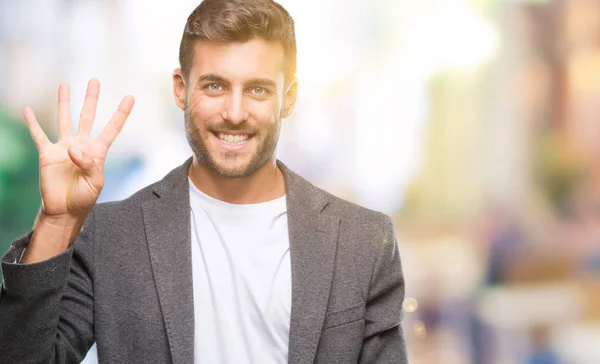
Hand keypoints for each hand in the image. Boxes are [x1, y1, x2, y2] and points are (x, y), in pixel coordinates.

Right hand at [24, 79, 134, 222]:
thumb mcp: (95, 183)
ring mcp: (64, 147)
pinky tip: (28, 109)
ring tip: (64, 84)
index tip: (130, 97)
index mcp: (98, 151)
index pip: (112, 128)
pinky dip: (32, 123)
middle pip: (88, 116)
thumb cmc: (84, 197)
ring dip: (64, 102)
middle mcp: (82, 145)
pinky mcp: (47, 154)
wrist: (64, 210)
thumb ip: (89, 165)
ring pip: (64, 119)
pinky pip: (39, 135)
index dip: (121, 113)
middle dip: (91, 98)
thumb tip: (73, 148)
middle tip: (94, 80)